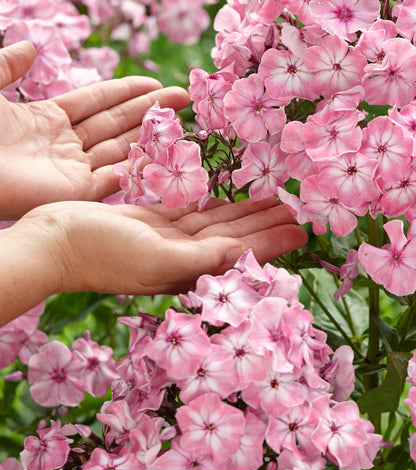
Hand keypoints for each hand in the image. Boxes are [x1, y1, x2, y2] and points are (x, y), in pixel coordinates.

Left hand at [0, 41, 189, 219]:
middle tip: (185, 97)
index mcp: (44, 117)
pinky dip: (138, 167)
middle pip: (116, 122)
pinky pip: (113, 177)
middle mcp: (63, 143)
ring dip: (151, 135)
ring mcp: (70, 169)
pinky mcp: (73, 191)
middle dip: (150, 109)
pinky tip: (164, 153)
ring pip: (121, 147)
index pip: (96, 101)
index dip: (127, 90)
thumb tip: (33, 45)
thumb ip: (6, 64)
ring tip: (183, 122)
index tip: (156, 82)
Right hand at [17, 196, 307, 297]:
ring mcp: (170, 239)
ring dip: (248, 211)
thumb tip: (248, 257)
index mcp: (192, 270)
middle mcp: (187, 257)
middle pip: (238, 237)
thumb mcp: (157, 259)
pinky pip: (195, 212)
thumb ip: (204, 259)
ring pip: (220, 222)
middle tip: (301, 209)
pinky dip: (216, 205)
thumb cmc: (104, 254)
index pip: (244, 253)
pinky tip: (231, 200)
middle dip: (269, 223)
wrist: (57, 241)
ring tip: (276, 199)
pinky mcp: (154, 222)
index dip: (275, 241)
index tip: (305, 229)